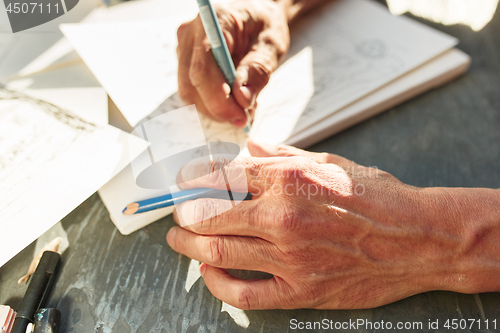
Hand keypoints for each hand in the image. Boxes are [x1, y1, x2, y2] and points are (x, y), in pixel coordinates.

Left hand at [166, 141, 499, 308]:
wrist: (417, 239)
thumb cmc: (377, 197)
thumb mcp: (330, 162)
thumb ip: (282, 155)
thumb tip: (249, 146)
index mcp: (289, 179)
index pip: (222, 175)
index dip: (194, 178)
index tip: (184, 182)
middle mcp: (283, 217)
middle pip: (209, 215)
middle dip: (183, 214)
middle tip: (177, 214)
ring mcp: (289, 257)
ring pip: (217, 253)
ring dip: (188, 246)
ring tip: (179, 241)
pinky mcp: (300, 290)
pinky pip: (244, 295)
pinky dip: (217, 285)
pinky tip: (208, 274)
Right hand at [176, 0, 289, 125]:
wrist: (256, 17)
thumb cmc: (265, 26)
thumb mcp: (272, 45)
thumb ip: (258, 70)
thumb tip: (243, 99)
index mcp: (211, 23)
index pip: (202, 69)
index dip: (218, 99)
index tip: (241, 116)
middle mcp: (189, 34)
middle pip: (191, 86)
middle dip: (218, 110)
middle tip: (246, 117)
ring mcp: (183, 50)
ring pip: (189, 94)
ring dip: (216, 109)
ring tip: (244, 106)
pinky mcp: (185, 64)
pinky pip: (193, 93)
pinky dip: (213, 104)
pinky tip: (234, 100)